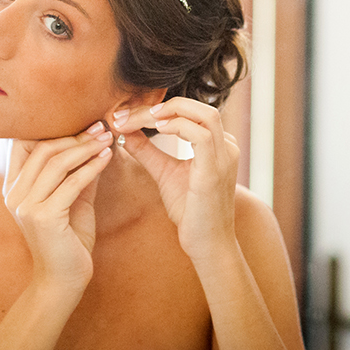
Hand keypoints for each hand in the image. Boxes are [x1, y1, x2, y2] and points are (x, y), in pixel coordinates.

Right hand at [1, 123, 113, 296]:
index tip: (84, 122)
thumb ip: (78, 173)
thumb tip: (96, 143)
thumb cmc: (68, 240)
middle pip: (42, 150)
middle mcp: (14, 194)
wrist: (64, 280)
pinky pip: (70, 184)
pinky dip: (91, 167)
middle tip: (100, 127)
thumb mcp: (73, 200)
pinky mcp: (43, 217)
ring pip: (55, 163)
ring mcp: (26, 206)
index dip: (53, 130)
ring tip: (106, 138)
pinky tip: (107, 158)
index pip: (25, 145)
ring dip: (84, 148)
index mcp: (15, 187)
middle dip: (74, 136)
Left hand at [113, 98, 239, 266]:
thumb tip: (123, 130)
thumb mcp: (164, 172)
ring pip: (204, 114)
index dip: (156, 108)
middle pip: (197, 107)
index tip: (124, 115)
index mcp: (218, 143)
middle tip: (128, 113)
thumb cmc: (190, 210)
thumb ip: (146, 150)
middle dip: (161, 105)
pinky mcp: (215, 171)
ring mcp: (224, 158)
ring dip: (170, 111)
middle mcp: (226, 146)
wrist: (207, 244)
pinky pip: (202, 136)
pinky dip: (178, 126)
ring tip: (143, 118)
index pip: (190, 111)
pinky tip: (158, 130)